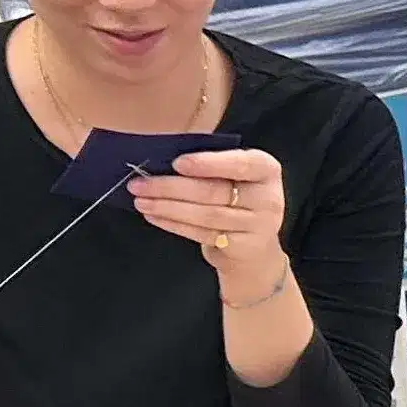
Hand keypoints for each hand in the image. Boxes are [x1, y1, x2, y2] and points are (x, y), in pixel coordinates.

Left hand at [131, 148, 290, 290]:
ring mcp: (258, 226)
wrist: (255, 249)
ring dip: (167, 207)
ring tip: (141, 200)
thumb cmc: (238, 200)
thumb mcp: (235, 177)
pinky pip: (201, 233)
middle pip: (214, 191)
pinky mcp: (242, 248)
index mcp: (266, 169)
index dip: (208, 163)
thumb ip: (212, 164)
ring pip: (205, 214)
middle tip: (139, 183)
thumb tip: (162, 157)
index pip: (239, 164)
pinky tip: (154, 216)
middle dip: (171, 187)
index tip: (177, 163)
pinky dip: (174, 224)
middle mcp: (268, 198)